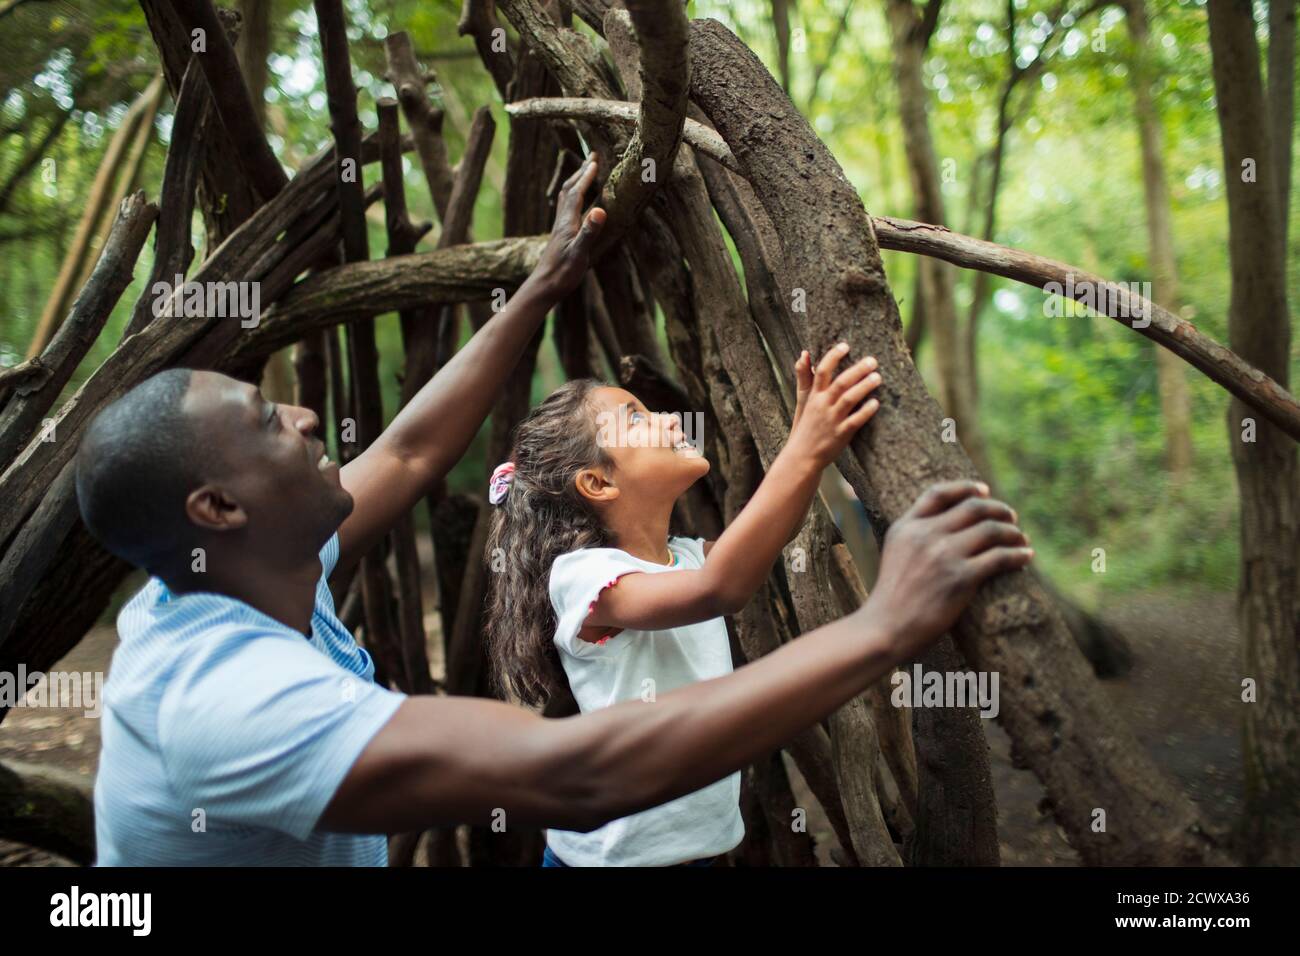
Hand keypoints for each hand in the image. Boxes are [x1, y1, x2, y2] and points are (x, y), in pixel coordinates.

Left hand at [531, 155, 606, 297]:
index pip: (576, 192)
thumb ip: (589, 232)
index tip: (595, 160)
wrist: (544, 287)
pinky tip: (578, 203)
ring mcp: (560, 229)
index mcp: (567, 222)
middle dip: (580, 172)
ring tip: (584, 172)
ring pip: (566, 198)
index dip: (586, 176)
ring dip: (575, 182)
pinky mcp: (561, 236)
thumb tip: (601, 210)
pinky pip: (567, 210)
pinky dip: (574, 198)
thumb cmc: (562, 273)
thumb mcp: (579, 253)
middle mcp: (562, 221)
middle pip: (569, 190)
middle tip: (592, 158)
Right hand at [784, 343, 881, 467]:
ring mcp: (832, 420)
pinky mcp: (841, 434)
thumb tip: (804, 353)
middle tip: (872, 360)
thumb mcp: (803, 400)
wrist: (802, 456)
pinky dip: (866, 411)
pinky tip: (876, 403)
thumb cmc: (805, 426)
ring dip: (864, 386)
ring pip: (849, 399)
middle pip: (840, 383)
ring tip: (878, 377)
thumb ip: (804, 377)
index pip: (822, 371)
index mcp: (814, 396)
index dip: (833, 357)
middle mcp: (822, 405)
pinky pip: (855, 420)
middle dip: (857, 370)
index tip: (845, 345)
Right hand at [863, 481, 1033, 660]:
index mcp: (906, 527)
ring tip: (1021, 538)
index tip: (985, 491)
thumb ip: (915, 537)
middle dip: (998, 509)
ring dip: (1012, 531)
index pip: (939, 493)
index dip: (966, 487)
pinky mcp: (961, 578)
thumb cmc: (892, 599)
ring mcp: (944, 555)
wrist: (885, 629)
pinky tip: (1027, 556)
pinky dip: (1018, 554)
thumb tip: (947, 527)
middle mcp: (925, 535)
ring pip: (991, 529)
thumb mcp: (894, 555)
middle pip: (972, 507)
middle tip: (1011, 516)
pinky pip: (1000, 558)